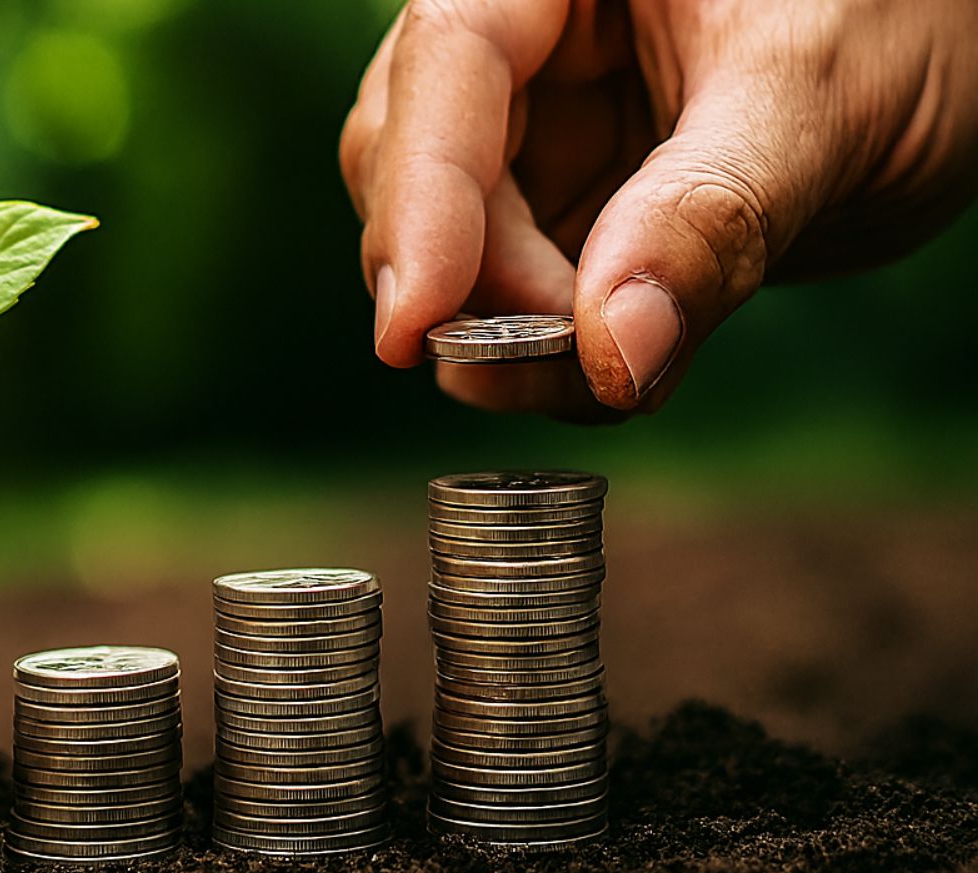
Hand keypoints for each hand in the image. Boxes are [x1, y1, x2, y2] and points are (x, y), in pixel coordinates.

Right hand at [340, 0, 977, 418]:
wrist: (972, 56)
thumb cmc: (916, 10)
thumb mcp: (822, 97)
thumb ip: (711, 218)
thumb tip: (610, 352)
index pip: (451, 61)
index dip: (419, 196)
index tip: (413, 326)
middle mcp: (528, 40)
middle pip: (418, 163)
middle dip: (469, 283)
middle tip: (556, 363)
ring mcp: (539, 125)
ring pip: (450, 243)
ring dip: (503, 336)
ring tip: (608, 373)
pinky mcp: (568, 205)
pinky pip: (513, 293)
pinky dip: (549, 353)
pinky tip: (618, 367)